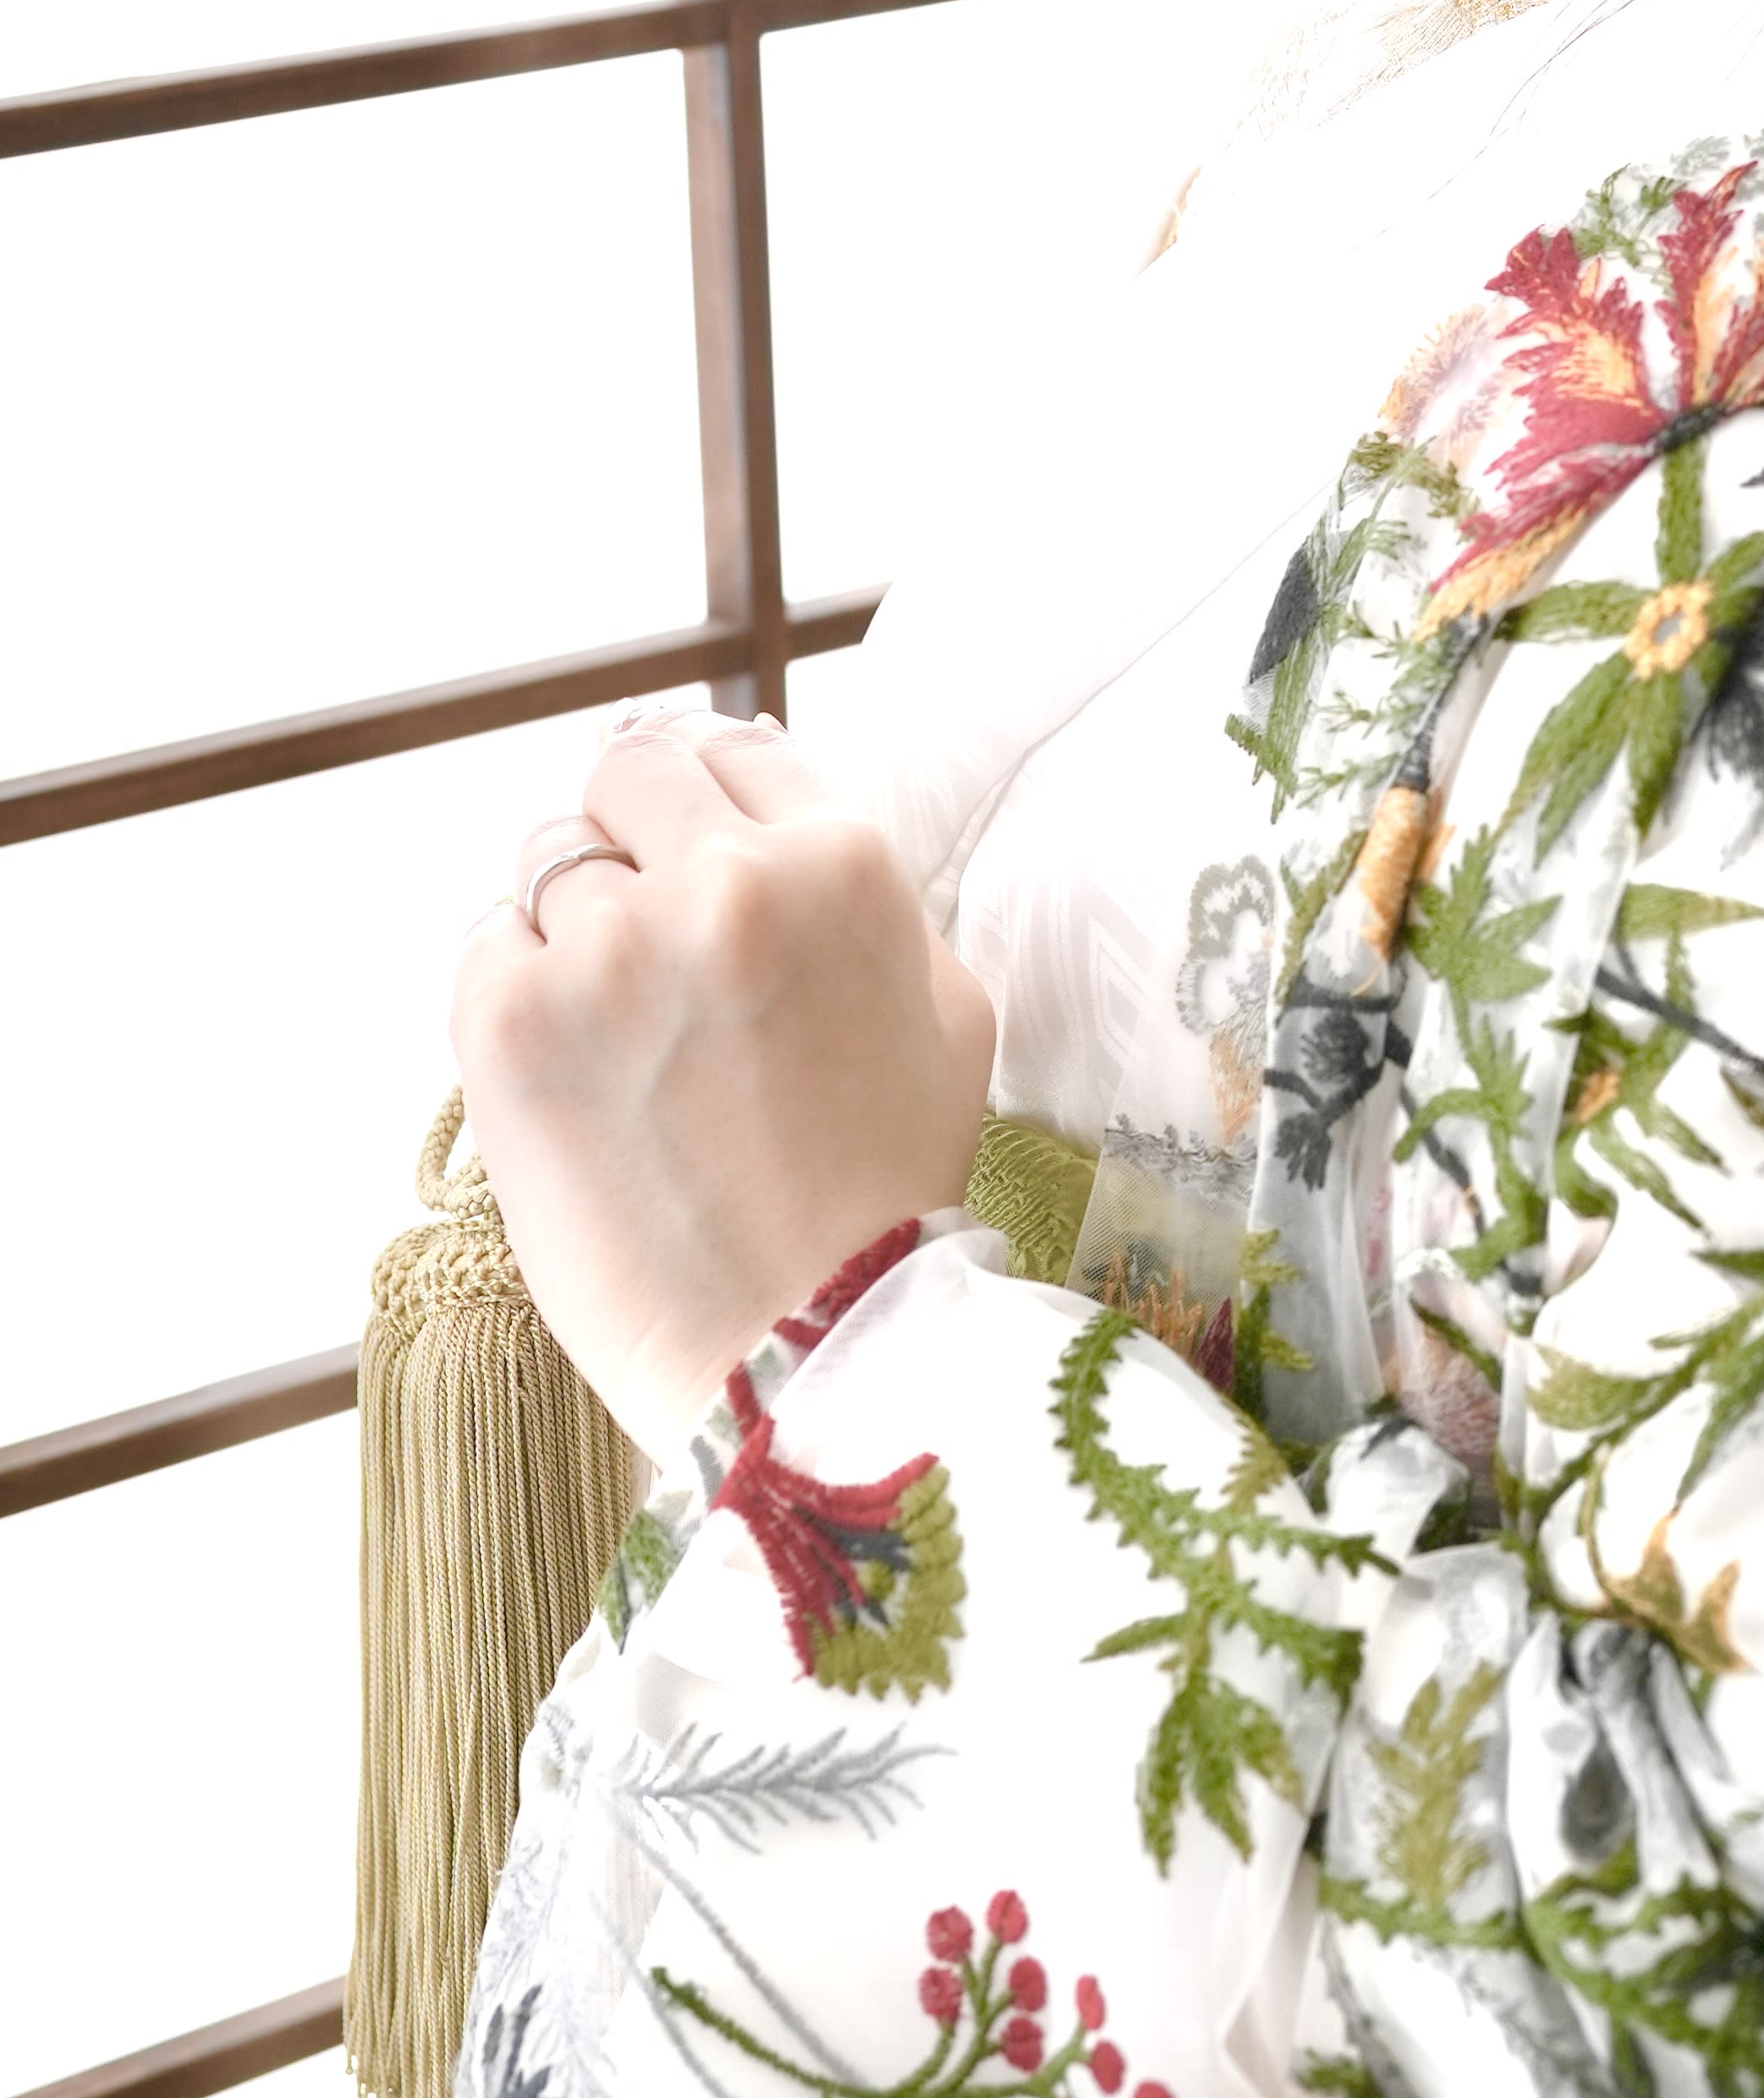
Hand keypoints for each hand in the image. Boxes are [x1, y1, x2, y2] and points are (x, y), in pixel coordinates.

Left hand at [455, 715, 995, 1461]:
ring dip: (575, 926)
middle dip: (634, 837)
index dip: (709, 794)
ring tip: (620, 1035)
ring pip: (548, 862)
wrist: (805, 1351)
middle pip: (628, 773)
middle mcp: (723, 883)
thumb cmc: (889, 1192)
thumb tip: (783, 830)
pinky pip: (482, 947)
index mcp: (845, 865)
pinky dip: (515, 996)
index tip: (691, 839)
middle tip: (646, 931)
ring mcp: (607, 951)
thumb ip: (869, 900)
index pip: (738, 746)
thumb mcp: (946, 1010)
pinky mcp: (509, 1025)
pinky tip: (574, 1074)